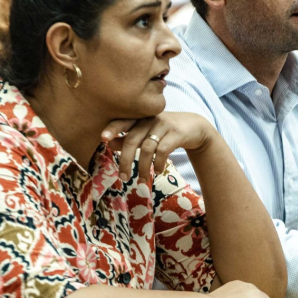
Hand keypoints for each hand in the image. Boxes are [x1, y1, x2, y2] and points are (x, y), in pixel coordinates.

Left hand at [102, 112, 216, 181]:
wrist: (194, 127)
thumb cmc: (164, 131)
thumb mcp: (146, 132)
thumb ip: (128, 137)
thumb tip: (109, 142)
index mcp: (140, 117)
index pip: (123, 122)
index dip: (113, 129)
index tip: (103, 138)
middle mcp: (150, 119)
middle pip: (133, 140)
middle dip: (126, 161)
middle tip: (123, 178)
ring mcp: (164, 125)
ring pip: (147, 148)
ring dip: (143, 167)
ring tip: (142, 180)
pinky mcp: (176, 133)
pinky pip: (163, 150)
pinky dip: (158, 163)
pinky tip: (158, 171)